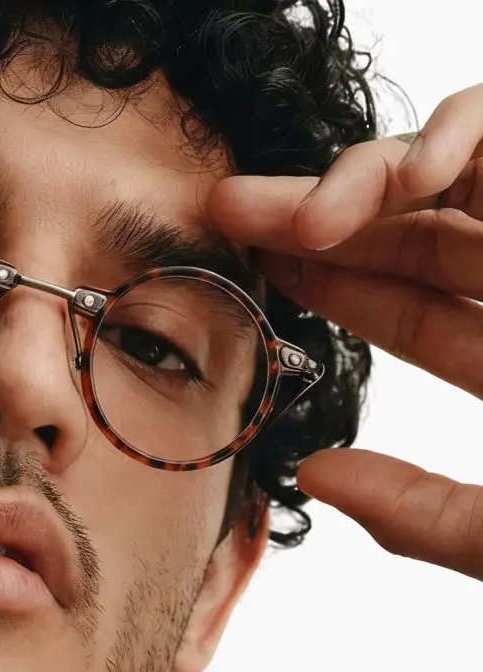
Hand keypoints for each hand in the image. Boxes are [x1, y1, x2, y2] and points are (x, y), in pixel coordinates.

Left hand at [207, 83, 482, 581]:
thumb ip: (426, 516)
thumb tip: (315, 478)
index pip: (414, 309)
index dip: (334, 283)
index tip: (258, 269)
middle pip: (424, 234)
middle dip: (324, 215)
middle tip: (230, 211)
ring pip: (471, 172)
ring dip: (378, 174)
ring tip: (301, 208)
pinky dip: (468, 136)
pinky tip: (401, 173)